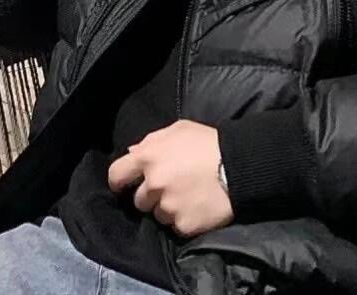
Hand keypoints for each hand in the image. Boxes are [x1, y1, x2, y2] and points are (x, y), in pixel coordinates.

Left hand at [108, 120, 232, 238]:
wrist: (240, 165)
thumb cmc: (208, 142)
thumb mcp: (179, 130)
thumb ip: (152, 141)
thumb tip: (132, 152)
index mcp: (148, 157)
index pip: (116, 175)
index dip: (119, 181)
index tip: (125, 185)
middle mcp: (153, 184)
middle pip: (139, 200)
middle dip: (151, 195)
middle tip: (171, 187)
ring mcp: (168, 207)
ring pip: (157, 215)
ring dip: (168, 208)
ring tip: (188, 196)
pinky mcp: (184, 225)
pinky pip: (176, 227)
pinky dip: (184, 220)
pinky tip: (197, 207)